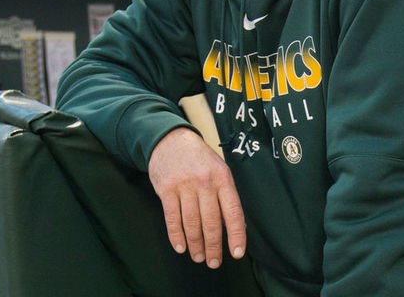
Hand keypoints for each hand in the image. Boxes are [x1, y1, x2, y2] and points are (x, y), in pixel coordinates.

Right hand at [148, 127, 245, 267]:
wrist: (171, 140)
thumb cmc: (200, 158)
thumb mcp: (219, 168)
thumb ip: (226, 194)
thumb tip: (236, 225)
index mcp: (223, 177)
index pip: (233, 211)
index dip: (236, 234)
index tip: (237, 253)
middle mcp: (205, 182)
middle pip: (211, 221)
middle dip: (213, 246)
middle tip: (214, 262)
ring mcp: (184, 185)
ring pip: (192, 223)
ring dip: (195, 244)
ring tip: (198, 257)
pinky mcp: (166, 189)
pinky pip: (172, 218)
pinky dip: (176, 235)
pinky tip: (181, 247)